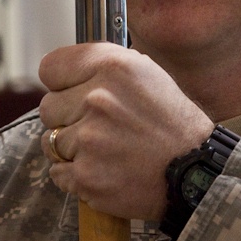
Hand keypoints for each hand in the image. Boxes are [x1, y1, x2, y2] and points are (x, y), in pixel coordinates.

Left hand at [38, 42, 213, 220]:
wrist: (192, 169)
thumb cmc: (170, 120)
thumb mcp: (146, 73)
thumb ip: (104, 64)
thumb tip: (65, 68)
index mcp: (113, 67)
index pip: (50, 67)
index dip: (61, 81)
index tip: (71, 91)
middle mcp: (98, 99)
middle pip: (48, 107)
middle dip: (67, 117)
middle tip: (100, 126)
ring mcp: (90, 139)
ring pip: (51, 141)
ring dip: (72, 148)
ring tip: (107, 149)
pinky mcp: (86, 176)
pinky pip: (58, 171)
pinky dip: (75, 174)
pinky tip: (104, 168)